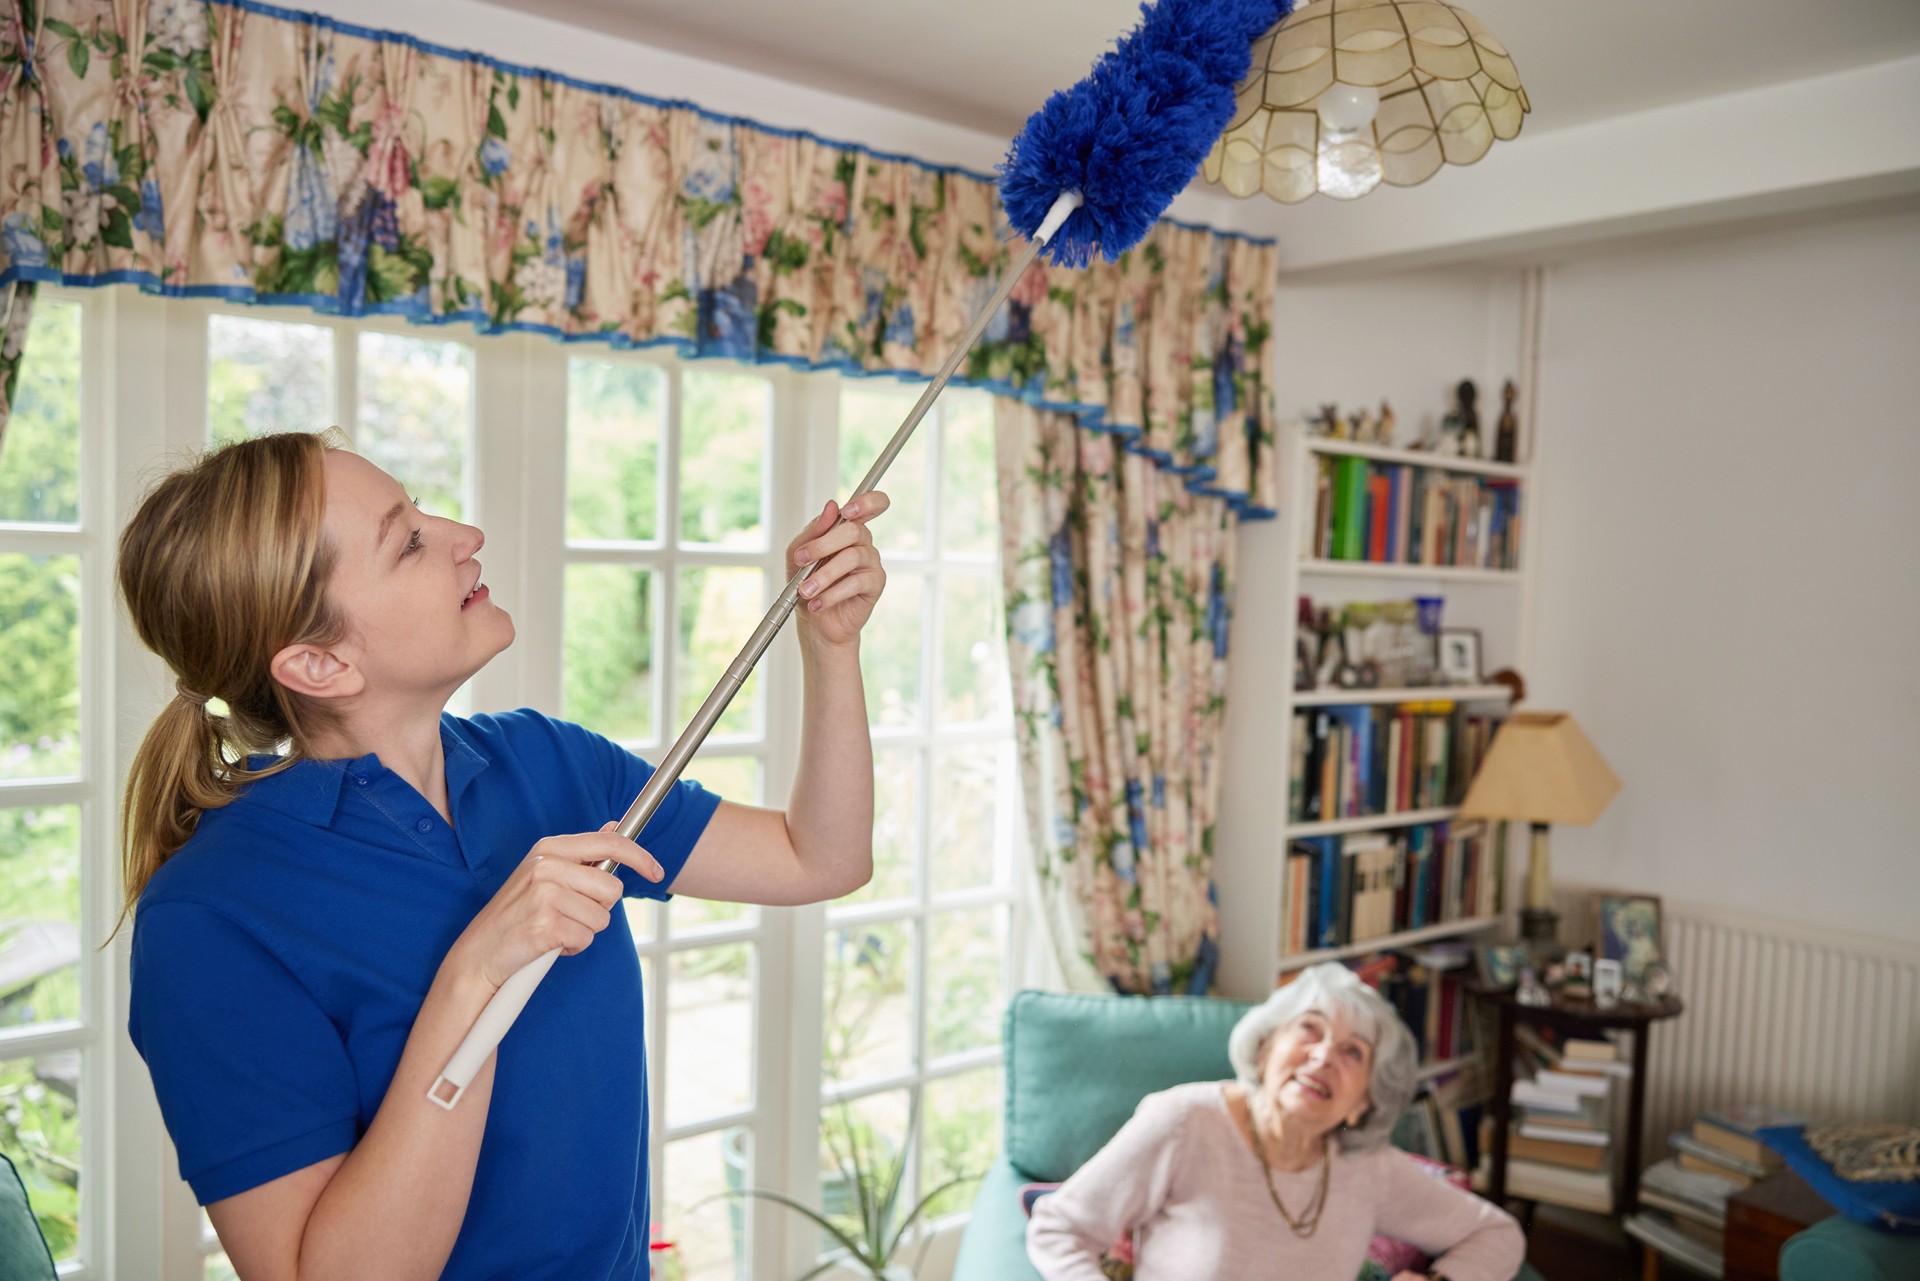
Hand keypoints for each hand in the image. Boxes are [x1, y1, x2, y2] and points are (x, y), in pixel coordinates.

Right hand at [446, 823, 663, 989]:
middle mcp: (547, 866)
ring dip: (585, 930)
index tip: (657, 872)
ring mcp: (545, 894)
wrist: (479, 953)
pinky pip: (587, 938)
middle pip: (612, 888)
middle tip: (570, 914)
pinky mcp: (545, 925)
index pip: (610, 842)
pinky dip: (574, 947)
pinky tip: (551, 944)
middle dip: (599, 908)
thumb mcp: (546, 873)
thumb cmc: (517, 914)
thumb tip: (615, 825)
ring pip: (602, 917)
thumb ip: (583, 853)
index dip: (641, 857)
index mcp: (549, 848)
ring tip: (556, 929)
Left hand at [788, 493, 888, 649]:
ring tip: (805, 590)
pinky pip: (856, 583)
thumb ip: (812, 531)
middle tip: (802, 560)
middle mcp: (863, 542)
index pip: (871, 504)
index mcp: (847, 528)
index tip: (847, 510)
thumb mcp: (798, 555)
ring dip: (823, 575)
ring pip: (852, 557)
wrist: (813, 621)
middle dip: (823, 545)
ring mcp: (871, 562)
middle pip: (854, 530)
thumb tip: (830, 507)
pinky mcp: (875, 584)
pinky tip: (818, 604)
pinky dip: (832, 594)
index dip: (866, 502)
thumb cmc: (807, 583)